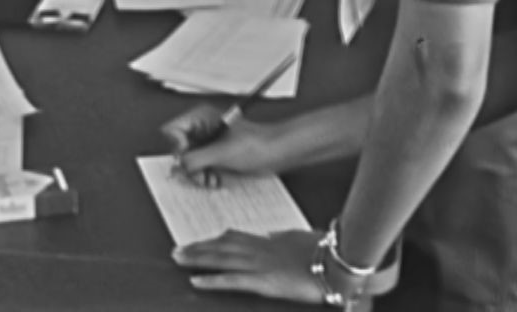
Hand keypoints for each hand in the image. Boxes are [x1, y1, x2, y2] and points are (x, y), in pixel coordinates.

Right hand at [160, 105, 285, 187]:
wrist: (278, 154)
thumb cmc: (258, 143)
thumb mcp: (221, 152)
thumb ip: (194, 160)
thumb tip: (176, 168)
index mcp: (201, 118)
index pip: (172, 131)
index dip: (178, 147)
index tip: (188, 157)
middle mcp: (203, 130)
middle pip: (179, 150)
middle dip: (189, 166)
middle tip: (200, 174)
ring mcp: (209, 145)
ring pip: (189, 164)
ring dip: (198, 175)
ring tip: (211, 179)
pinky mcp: (215, 158)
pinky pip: (201, 171)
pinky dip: (207, 178)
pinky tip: (217, 180)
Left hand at [172, 229, 328, 303]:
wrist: (339, 261)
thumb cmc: (327, 251)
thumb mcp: (302, 239)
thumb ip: (284, 237)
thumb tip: (273, 235)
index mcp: (269, 241)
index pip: (236, 238)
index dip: (215, 240)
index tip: (201, 240)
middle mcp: (260, 249)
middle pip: (222, 247)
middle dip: (198, 248)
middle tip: (177, 249)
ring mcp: (260, 264)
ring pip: (221, 259)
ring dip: (197, 259)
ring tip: (178, 259)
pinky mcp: (263, 281)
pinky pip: (231, 280)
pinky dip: (212, 280)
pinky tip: (195, 281)